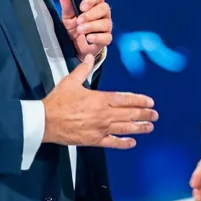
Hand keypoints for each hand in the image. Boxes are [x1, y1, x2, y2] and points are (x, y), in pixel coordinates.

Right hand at [42, 56, 156, 147]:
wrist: (45, 122)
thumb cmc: (57, 102)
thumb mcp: (70, 82)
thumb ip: (82, 70)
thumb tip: (89, 57)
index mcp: (100, 99)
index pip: (125, 99)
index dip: (139, 100)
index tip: (150, 101)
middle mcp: (103, 114)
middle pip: (129, 114)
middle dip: (144, 114)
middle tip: (155, 114)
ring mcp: (100, 128)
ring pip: (124, 128)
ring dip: (139, 128)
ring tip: (150, 127)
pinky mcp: (94, 140)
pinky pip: (112, 143)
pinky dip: (123, 143)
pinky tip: (132, 143)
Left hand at [60, 0, 111, 59]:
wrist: (74, 46)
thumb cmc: (73, 28)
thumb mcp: (67, 17)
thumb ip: (67, 6)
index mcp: (94, 4)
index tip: (82, 6)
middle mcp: (103, 14)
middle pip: (104, 8)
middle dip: (90, 14)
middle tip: (79, 20)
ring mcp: (106, 26)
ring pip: (106, 23)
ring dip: (92, 26)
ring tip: (80, 29)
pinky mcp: (106, 38)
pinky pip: (107, 37)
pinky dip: (97, 37)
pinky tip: (88, 38)